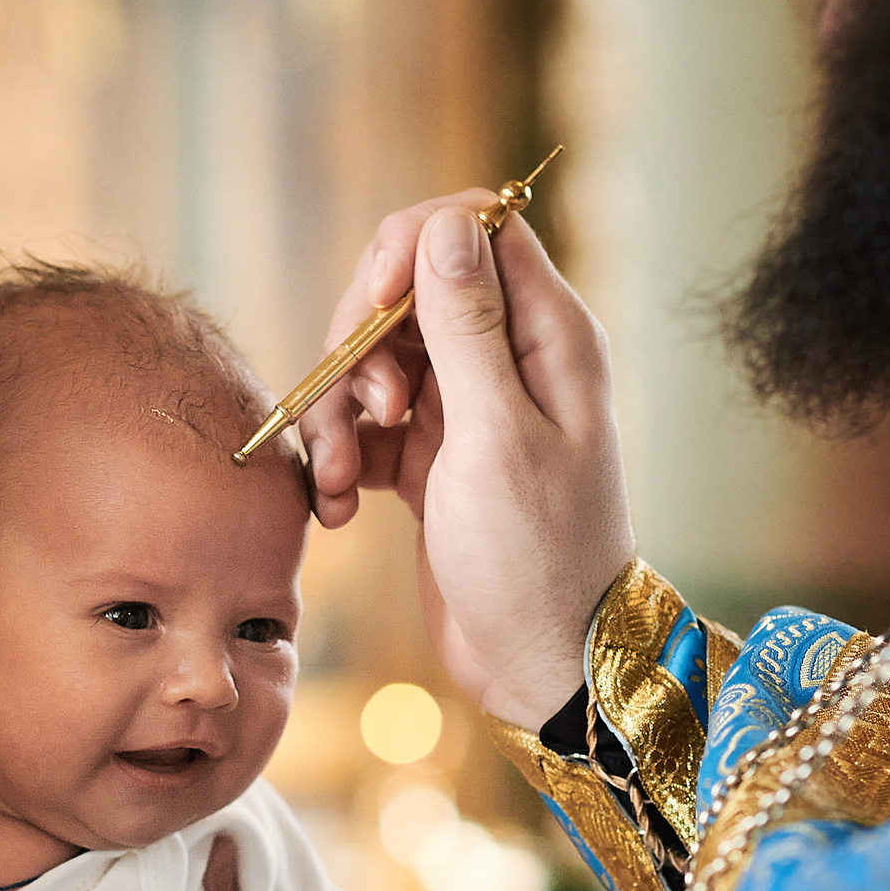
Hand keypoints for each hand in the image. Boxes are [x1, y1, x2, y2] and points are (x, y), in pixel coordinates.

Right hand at [299, 195, 635, 727]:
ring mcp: (470, 409)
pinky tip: (345, 507)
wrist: (542, 666)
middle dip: (362, 341)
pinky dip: (346, 457)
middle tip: (364, 409)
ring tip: (344, 481)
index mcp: (547, 336)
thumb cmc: (535, 558)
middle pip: (410, 289)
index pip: (473, 227)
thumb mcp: (495, 436)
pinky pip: (370, 425)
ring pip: (379, 359)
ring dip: (342, 412)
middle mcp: (511, 360)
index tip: (372, 307)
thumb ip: (467, 327)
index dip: (409, 249)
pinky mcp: (435, 458)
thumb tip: (444, 224)